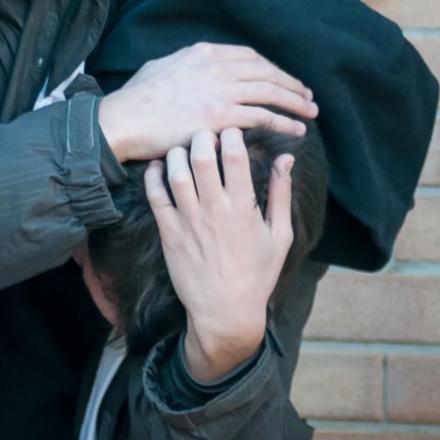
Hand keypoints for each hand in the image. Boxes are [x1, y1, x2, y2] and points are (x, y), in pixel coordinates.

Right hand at [98, 43, 316, 162]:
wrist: (122, 119)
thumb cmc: (135, 99)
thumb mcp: (160, 68)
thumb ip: (184, 65)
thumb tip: (194, 67)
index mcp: (202, 53)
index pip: (250, 57)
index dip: (272, 68)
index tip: (284, 79)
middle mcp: (215, 67)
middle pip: (266, 71)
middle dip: (291, 83)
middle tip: (307, 96)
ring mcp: (219, 90)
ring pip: (270, 91)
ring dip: (295, 101)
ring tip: (309, 112)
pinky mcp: (220, 116)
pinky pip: (262, 116)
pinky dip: (283, 122)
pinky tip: (296, 129)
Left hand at [144, 129, 293, 381]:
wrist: (225, 310)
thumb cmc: (257, 273)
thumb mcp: (280, 234)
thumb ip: (281, 194)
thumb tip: (286, 158)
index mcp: (243, 208)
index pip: (235, 156)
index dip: (231, 134)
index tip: (230, 129)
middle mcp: (214, 210)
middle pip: (202, 157)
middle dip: (202, 135)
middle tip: (203, 131)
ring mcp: (188, 221)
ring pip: (175, 172)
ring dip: (176, 152)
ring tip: (181, 147)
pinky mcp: (169, 233)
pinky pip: (155, 197)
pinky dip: (153, 177)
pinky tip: (157, 167)